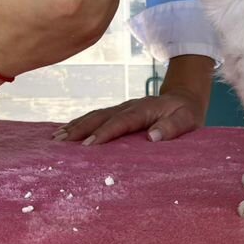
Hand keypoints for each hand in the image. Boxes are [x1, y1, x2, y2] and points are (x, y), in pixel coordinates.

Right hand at [54, 55, 213, 143]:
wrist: (184, 99)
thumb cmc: (186, 113)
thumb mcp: (187, 120)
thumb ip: (173, 127)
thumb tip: (153, 136)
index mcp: (145, 109)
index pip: (122, 121)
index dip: (106, 132)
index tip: (90, 145)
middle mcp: (129, 106)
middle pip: (102, 116)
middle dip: (81, 128)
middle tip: (61, 142)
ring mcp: (122, 108)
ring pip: (96, 115)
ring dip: (76, 125)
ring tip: (56, 138)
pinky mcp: (118, 112)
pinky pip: (97, 117)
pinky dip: (80, 123)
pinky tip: (65, 131)